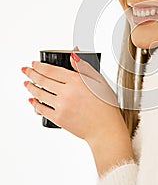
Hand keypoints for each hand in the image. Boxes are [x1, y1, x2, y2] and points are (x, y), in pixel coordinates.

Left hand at [21, 52, 133, 174]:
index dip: (39, 66)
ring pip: (39, 93)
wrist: (105, 129)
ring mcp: (61, 106)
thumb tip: (72, 55)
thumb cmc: (105, 106)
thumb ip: (83, 67)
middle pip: (42, 80)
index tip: (34, 63)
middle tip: (25, 70)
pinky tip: (32, 100)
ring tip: (27, 84)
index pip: (51, 70)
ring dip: (30, 87)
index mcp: (76, 80)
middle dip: (31, 73)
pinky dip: (34, 103)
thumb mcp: (98, 81)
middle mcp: (67, 92)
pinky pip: (41, 109)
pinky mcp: (58, 118)